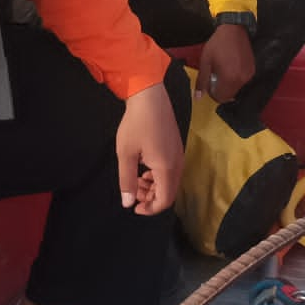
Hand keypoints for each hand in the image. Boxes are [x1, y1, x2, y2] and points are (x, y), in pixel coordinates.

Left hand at [115, 83, 183, 215]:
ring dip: (154, 186)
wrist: (149, 95)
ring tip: (136, 179)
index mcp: (166, 167)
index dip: (150, 209)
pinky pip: (171, 169)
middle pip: (169, 192)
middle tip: (133, 192)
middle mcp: (177, 162)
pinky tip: (144, 166)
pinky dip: (158, 175)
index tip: (135, 207)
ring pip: (170, 180)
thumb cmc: (136, 123)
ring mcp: (178, 153)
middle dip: (151, 197)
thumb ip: (127, 181)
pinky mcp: (176, 145)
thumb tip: (128, 203)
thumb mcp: (126, 153)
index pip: (165, 200)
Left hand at [195, 24, 254, 103]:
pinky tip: (231, 67)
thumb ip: (202, 80)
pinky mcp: (252, 70)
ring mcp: (248, 75)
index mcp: (229, 78)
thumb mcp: (205, 61)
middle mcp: (241, 79)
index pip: (221, 97)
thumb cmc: (218, 44)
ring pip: (236, 89)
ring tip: (223, 70)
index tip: (210, 82)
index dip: (212, 93)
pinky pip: (242, 81)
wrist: (234, 29)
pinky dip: (235, 78)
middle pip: (229, 95)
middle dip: (221, 89)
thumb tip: (198, 96)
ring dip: (228, 84)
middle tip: (215, 75)